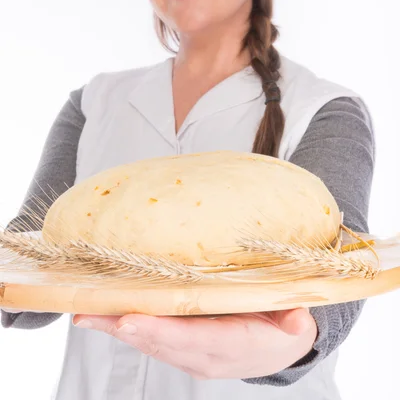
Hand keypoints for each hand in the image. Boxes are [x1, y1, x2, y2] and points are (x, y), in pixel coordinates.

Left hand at [73, 308, 317, 379]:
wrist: (278, 349)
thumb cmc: (285, 328)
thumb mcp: (297, 325)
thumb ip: (296, 323)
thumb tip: (297, 319)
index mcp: (234, 347)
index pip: (194, 338)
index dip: (162, 331)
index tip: (132, 320)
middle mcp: (205, 355)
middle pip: (160, 342)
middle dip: (126, 328)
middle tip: (92, 313)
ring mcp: (190, 354)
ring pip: (149, 342)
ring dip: (117, 328)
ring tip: (86, 314)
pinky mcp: (181, 348)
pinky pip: (150, 339)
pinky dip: (126, 328)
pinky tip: (103, 317)